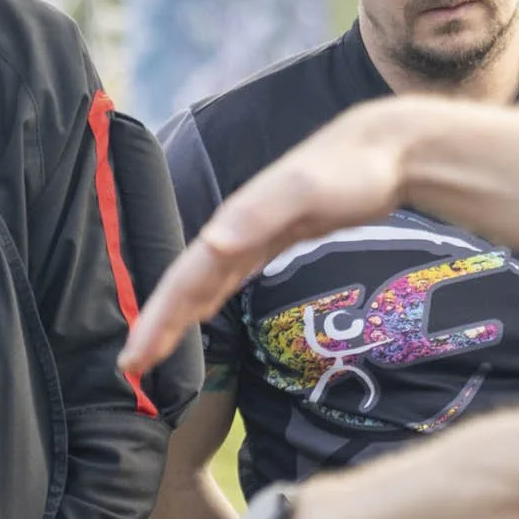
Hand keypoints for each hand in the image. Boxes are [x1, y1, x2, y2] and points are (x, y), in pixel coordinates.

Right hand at [116, 98, 423, 377]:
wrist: (386, 150)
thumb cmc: (348, 171)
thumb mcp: (304, 190)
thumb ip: (257, 215)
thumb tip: (212, 244)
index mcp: (234, 225)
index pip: (185, 279)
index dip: (157, 317)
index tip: (132, 358)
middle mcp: (236, 231)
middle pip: (187, 283)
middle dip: (158, 324)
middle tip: (131, 367)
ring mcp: (255, 235)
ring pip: (204, 281)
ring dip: (177, 313)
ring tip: (153, 349)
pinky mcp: (276, 239)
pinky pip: (229, 275)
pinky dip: (209, 297)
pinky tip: (203, 310)